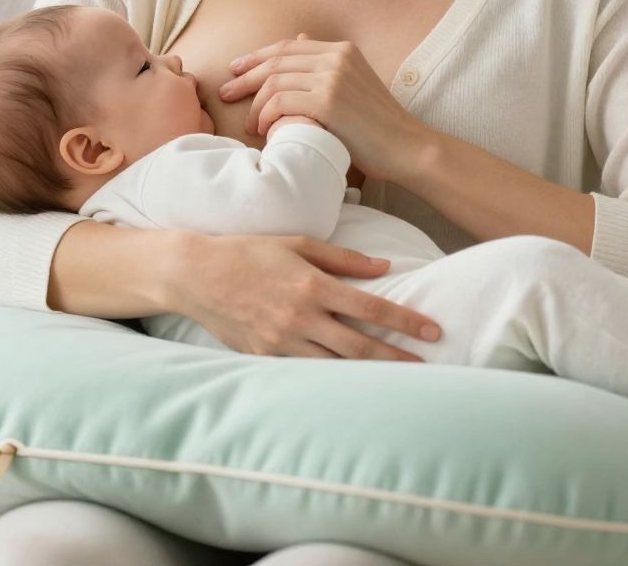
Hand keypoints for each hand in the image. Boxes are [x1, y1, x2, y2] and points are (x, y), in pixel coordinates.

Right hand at [175, 232, 440, 360]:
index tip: (432, 331)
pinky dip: (330, 376)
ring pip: (334, 366)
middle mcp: (299, 318)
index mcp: (312, 285)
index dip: (406, 321)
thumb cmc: (249, 252)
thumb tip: (383, 266)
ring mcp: (280, 341)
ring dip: (368, 374)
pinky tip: (352, 383)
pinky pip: (305, 371)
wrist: (195, 275)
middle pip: (359, 346)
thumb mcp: (297, 243)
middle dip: (397, 358)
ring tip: (397, 381)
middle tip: (427, 367)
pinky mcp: (264, 357)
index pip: (371, 308)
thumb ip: (343, 258)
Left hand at [221, 34, 435, 181]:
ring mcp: (333, 77)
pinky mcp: (328, 101)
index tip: (235, 69)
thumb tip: (299, 38)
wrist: (406, 147)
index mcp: (343, 49)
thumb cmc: (378, 125)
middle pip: (276, 61)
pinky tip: (264, 131)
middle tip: (225, 92)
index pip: (287, 47)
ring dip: (255, 105)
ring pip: (274, 83)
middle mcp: (337, 57)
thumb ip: (326, 64)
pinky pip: (280, 102)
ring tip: (250, 125)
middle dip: (245, 77)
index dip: (256, 57)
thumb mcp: (352, 84)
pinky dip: (266, 117)